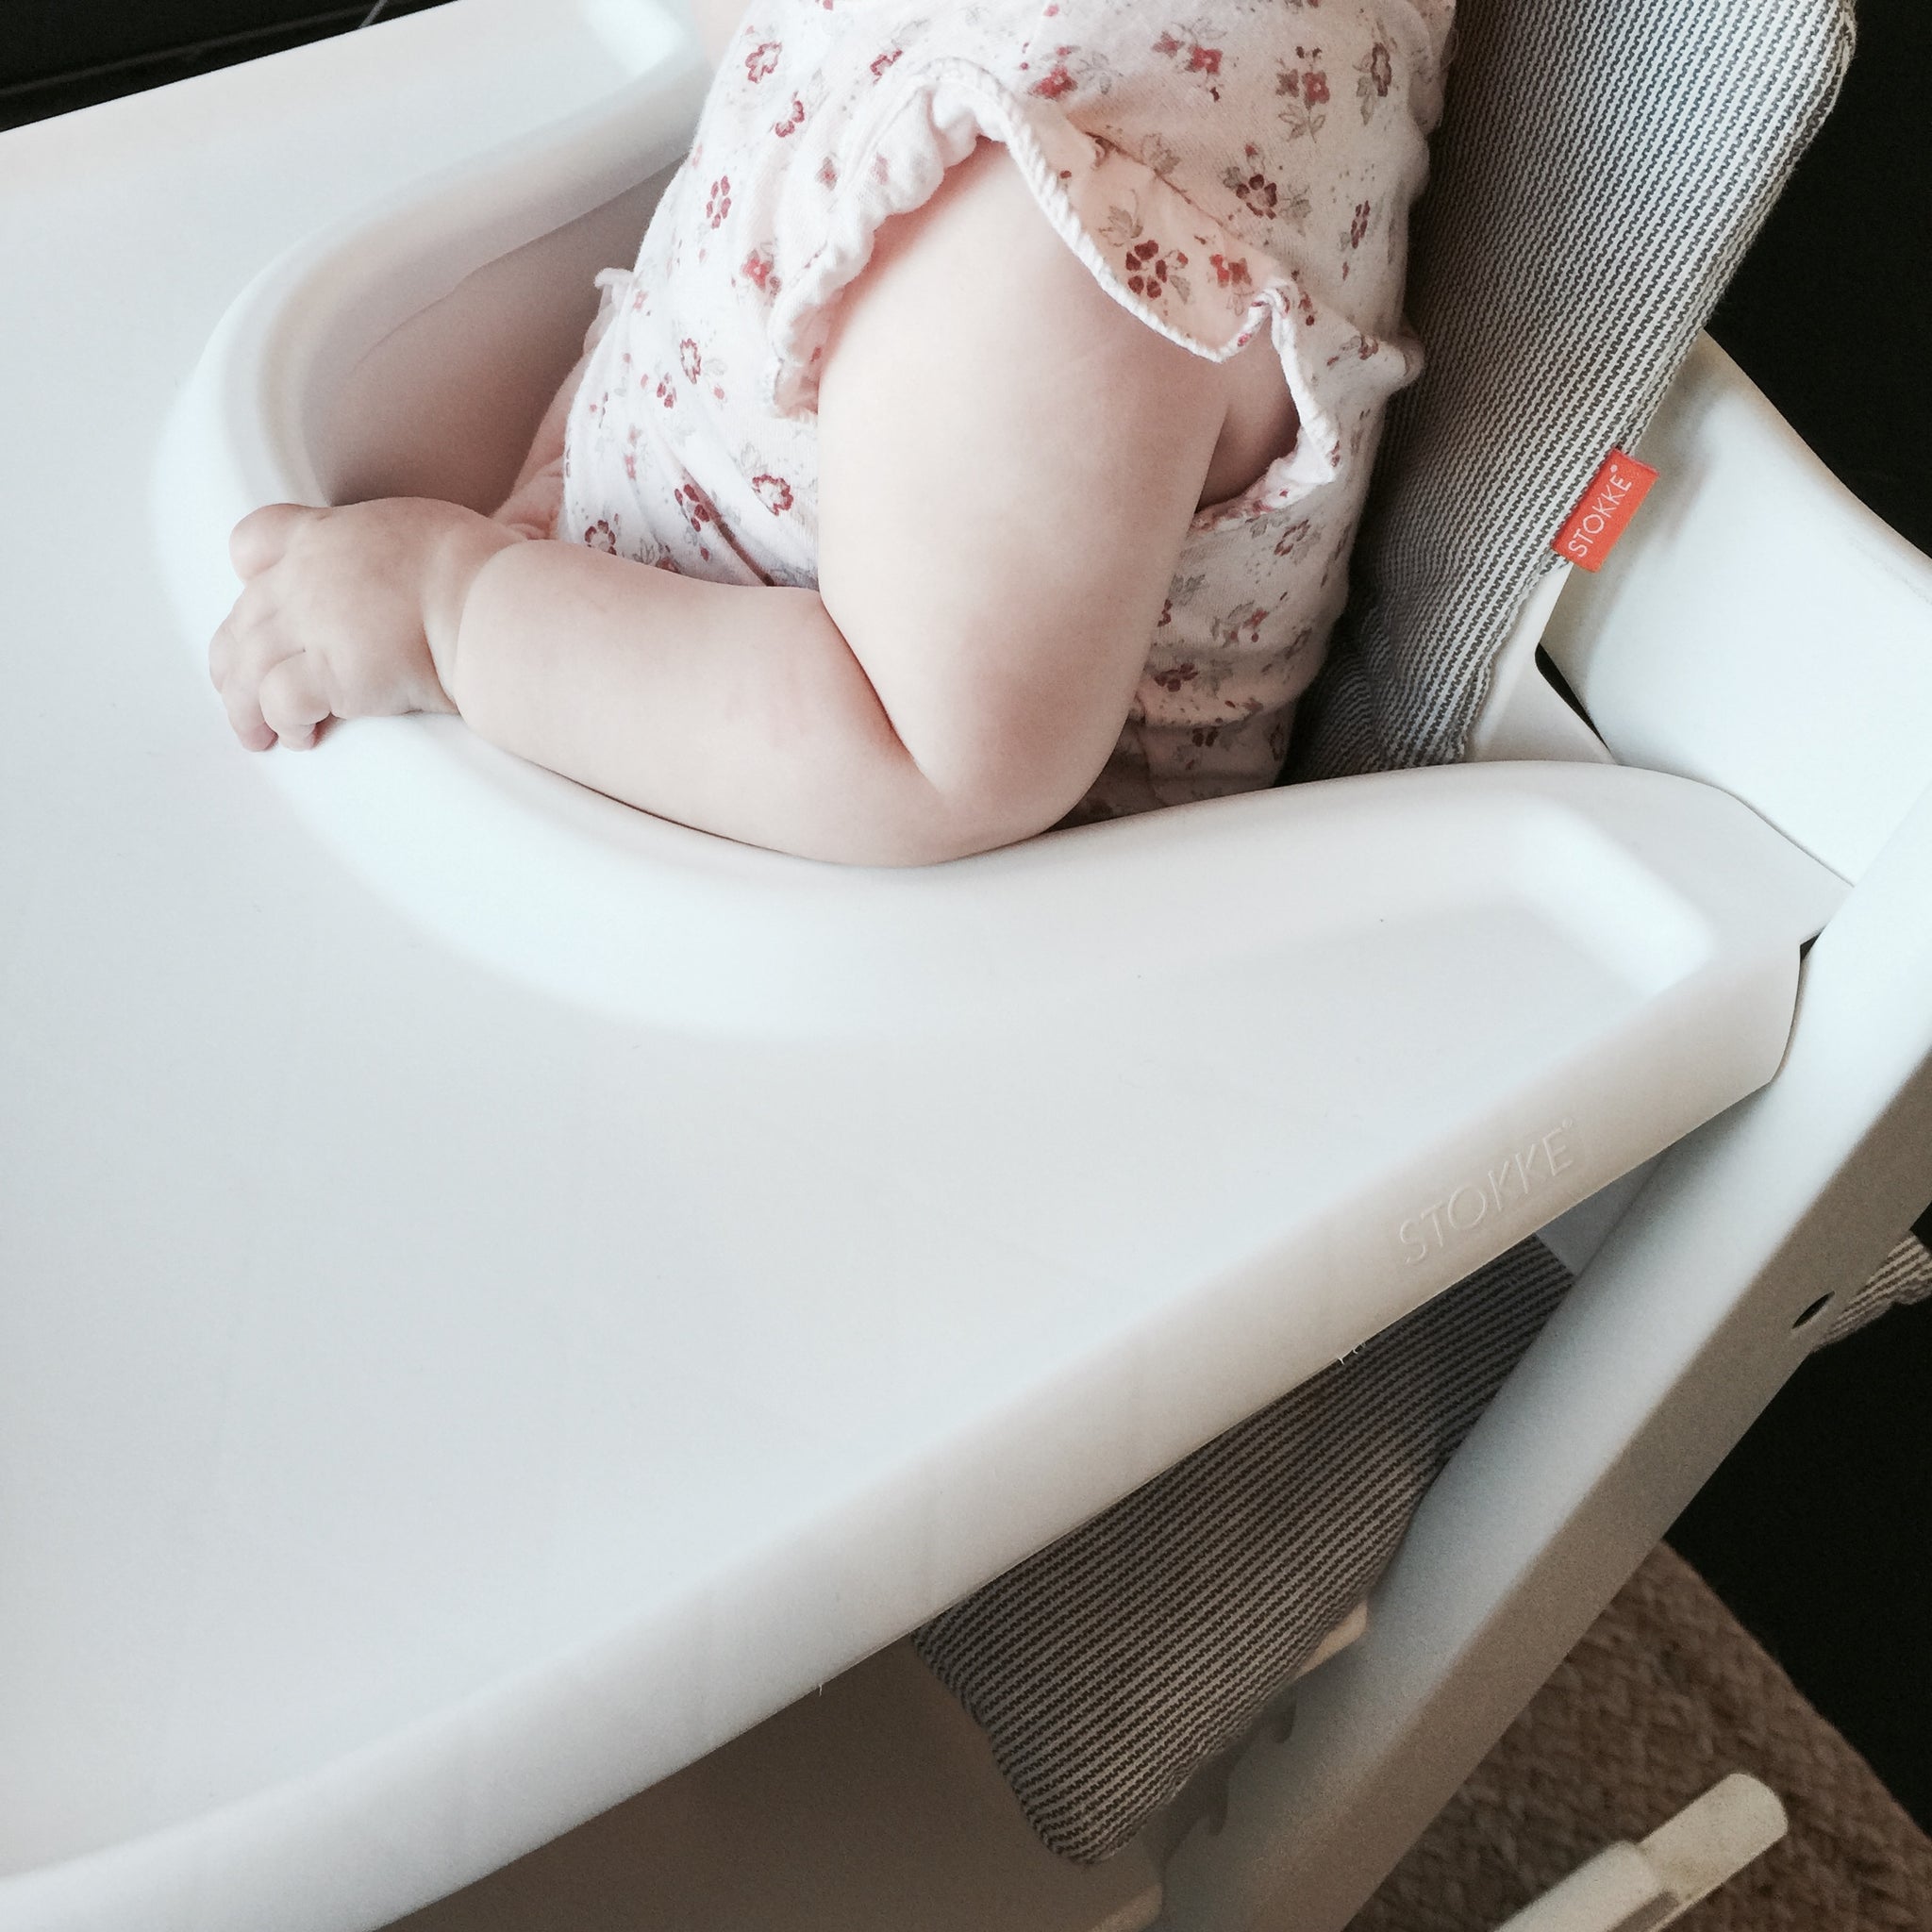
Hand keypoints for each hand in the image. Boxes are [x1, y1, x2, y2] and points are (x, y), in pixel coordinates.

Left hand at [209, 498, 515, 749]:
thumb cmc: (482, 571)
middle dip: (234, 662)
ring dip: (246, 707)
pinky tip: (300, 738)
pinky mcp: (330, 675)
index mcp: (327, 536)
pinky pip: (281, 703)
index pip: (254, 543)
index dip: (249, 580)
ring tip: (257, 734)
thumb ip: (399, 550)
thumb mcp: (429, 531)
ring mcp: (312, 626)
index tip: (259, 605)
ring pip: (248, 666)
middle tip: (239, 691)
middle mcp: (306, 578)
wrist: (490, 606)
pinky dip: (284, 723)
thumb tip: (421, 571)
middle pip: (243, 619)